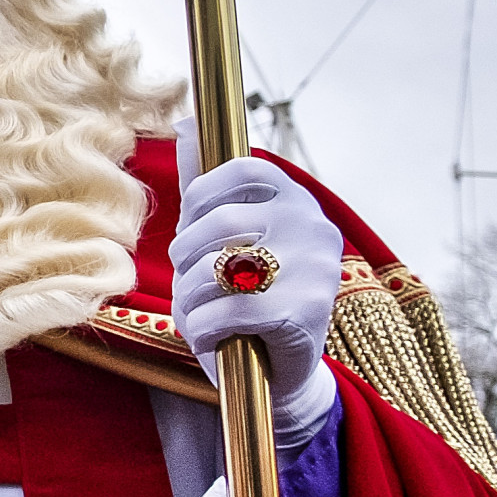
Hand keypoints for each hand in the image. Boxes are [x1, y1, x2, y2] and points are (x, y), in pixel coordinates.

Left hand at [168, 121, 342, 419]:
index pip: (236, 170)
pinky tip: (210, 339)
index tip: (194, 231)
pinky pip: (223, 311)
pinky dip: (201, 330)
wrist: (281, 373)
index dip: (199, 201)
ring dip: (188, 299)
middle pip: (216, 224)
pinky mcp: (302, 313)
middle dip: (184, 259)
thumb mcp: (229, 236)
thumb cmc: (246, 295)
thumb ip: (208, 184)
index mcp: (296, 199)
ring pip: (213, 268)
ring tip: (200, 314)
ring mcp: (313, 269)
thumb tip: (184, 123)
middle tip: (191, 283)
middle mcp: (312, 226)